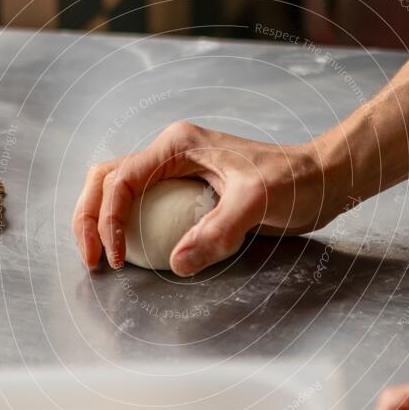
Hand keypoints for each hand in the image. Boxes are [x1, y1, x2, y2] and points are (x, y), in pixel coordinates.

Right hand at [73, 121, 343, 275]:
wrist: (320, 178)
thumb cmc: (294, 182)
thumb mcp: (257, 202)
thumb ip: (218, 230)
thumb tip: (177, 264)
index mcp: (177, 145)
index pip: (122, 180)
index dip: (109, 220)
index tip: (117, 258)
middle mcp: (170, 153)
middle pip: (105, 178)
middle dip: (88, 217)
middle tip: (91, 260)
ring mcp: (175, 171)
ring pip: (117, 189)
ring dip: (100, 220)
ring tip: (100, 257)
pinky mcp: (185, 190)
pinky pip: (142, 205)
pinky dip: (126, 226)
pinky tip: (131, 251)